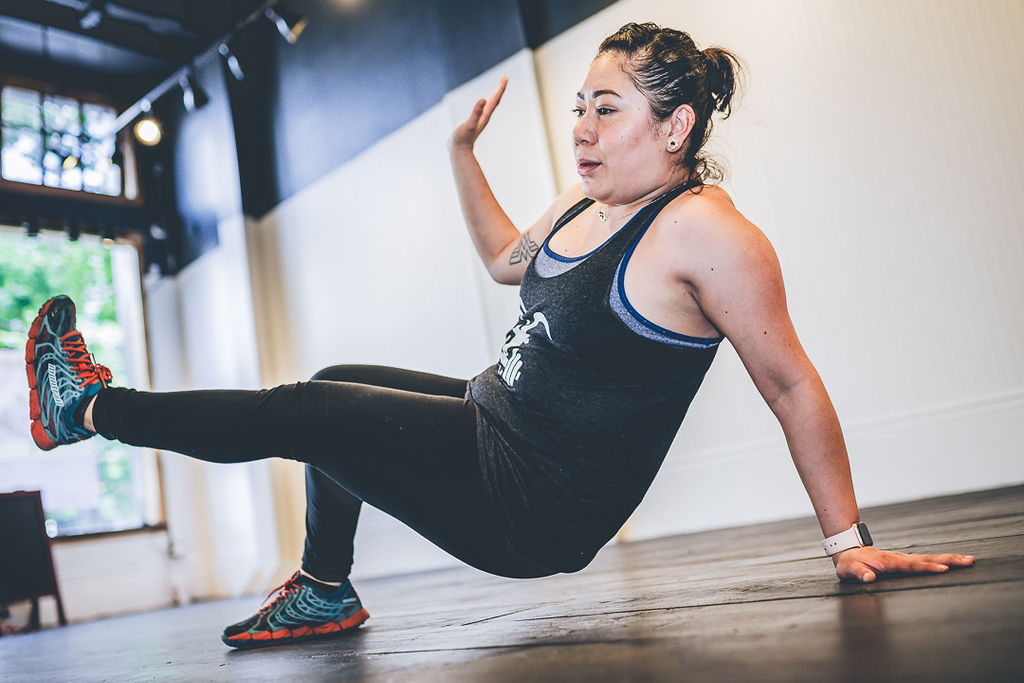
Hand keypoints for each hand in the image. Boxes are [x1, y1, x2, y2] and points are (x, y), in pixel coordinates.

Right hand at [450, 77, 507, 151]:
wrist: (458, 151)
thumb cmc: (462, 138)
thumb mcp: (469, 124)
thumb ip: (476, 112)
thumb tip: (483, 99)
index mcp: (485, 116)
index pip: (495, 100)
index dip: (500, 89)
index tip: (505, 78)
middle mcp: (484, 118)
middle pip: (495, 101)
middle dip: (499, 90)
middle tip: (504, 79)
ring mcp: (479, 121)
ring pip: (490, 107)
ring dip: (494, 97)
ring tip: (498, 89)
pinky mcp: (474, 123)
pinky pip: (482, 111)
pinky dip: (484, 104)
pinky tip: (483, 104)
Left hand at [834, 546, 974, 582]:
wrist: (849, 552)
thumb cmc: (850, 564)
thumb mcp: (849, 570)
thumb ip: (859, 574)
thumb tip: (869, 578)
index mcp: (889, 562)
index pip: (911, 565)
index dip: (927, 568)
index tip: (943, 569)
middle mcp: (900, 558)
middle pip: (927, 558)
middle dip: (948, 559)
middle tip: (968, 560)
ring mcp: (904, 558)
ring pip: (929, 558)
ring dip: (949, 558)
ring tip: (968, 559)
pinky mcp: (906, 561)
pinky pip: (926, 560)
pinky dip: (940, 560)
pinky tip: (953, 563)